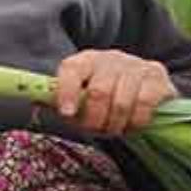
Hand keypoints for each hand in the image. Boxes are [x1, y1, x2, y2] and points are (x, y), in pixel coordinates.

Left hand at [54, 49, 177, 135]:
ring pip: (121, 101)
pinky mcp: (156, 75)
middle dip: (94, 120)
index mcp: (86, 60)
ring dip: (115, 124)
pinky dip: (136, 122)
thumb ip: (60, 100)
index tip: (67, 114)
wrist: (145, 87)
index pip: (72, 69)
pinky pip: (144, 104)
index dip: (67, 91)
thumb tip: (34, 101)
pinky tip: (132, 126)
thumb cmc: (106, 95)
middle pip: (98, 92)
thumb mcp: (82, 96)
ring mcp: (135, 65)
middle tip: (95, 132)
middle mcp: (110, 58)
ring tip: (113, 131)